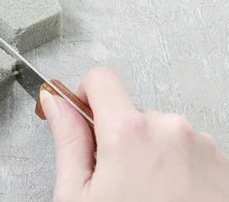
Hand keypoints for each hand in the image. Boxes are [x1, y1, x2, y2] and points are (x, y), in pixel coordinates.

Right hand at [40, 67, 228, 201]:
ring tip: (146, 194)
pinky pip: (186, 148)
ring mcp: (200, 144)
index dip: (83, 95)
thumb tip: (56, 105)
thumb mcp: (78, 197)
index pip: (100, 78)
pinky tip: (169, 197)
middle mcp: (169, 129)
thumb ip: (67, 141)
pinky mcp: (221, 161)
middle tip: (114, 179)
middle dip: (117, 136)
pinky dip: (174, 165)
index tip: (82, 116)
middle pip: (130, 111)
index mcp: (129, 133)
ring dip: (148, 152)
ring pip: (159, 131)